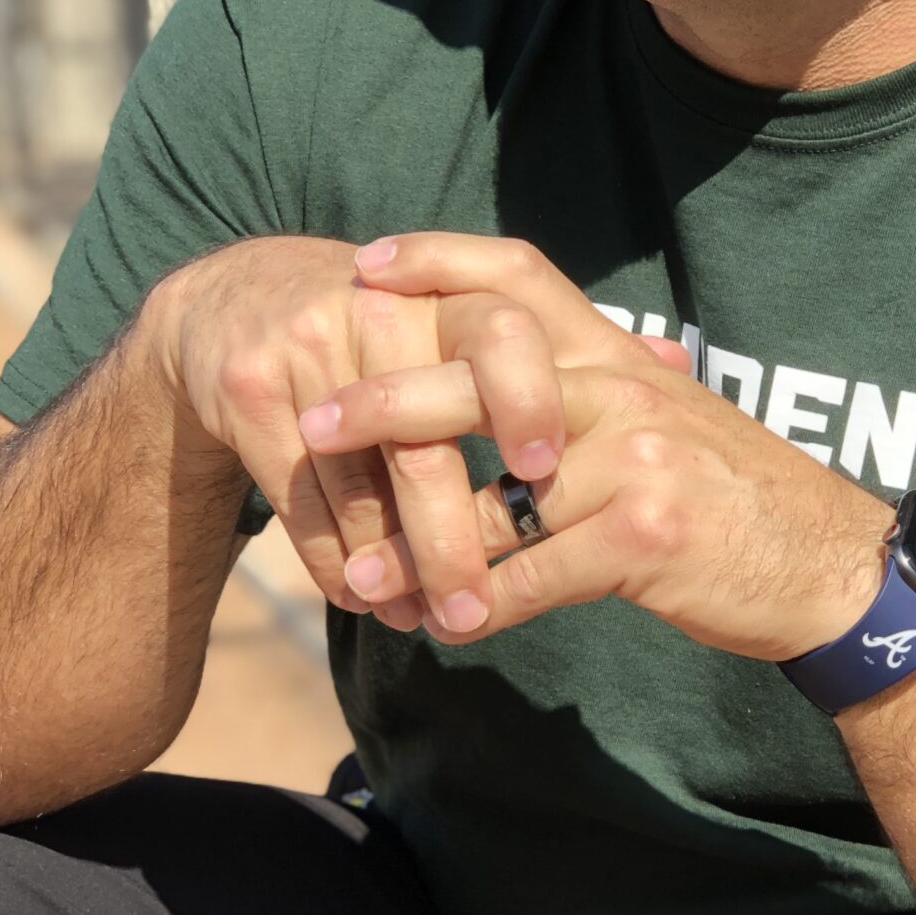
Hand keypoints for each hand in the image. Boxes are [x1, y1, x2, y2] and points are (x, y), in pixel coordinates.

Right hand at [142, 234, 685, 638]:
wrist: (239, 302)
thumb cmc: (386, 327)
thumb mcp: (462, 318)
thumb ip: (563, 348)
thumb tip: (676, 362)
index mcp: (448, 295)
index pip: (500, 335)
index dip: (524, 400)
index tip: (541, 466)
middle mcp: (377, 310)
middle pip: (425, 437)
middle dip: (451, 533)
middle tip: (474, 606)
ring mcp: (307, 347)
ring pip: (359, 483)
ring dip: (393, 565)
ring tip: (427, 619)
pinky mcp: (249, 390)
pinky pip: (299, 495)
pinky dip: (332, 557)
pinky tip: (362, 597)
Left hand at [303, 236, 897, 661]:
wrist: (833, 566)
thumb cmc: (742, 500)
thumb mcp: (675, 421)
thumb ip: (606, 393)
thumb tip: (553, 376)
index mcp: (619, 359)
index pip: (520, 278)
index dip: (439, 262)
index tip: (369, 265)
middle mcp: (621, 392)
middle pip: (474, 375)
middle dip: (381, 401)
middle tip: (312, 424)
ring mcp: (633, 462)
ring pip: (488, 499)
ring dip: (415, 549)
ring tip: (360, 583)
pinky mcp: (644, 535)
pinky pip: (533, 574)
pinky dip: (483, 609)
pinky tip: (450, 628)